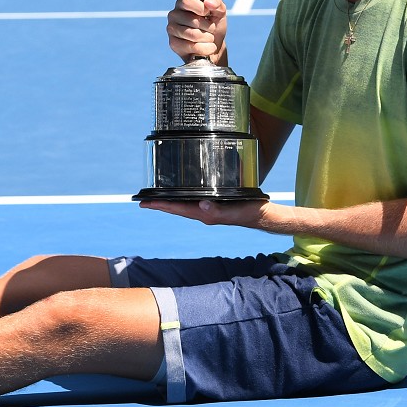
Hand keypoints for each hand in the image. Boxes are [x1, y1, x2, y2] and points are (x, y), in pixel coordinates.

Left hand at [138, 198, 280, 229]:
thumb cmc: (250, 212)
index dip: (161, 205)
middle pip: (176, 207)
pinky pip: (193, 199)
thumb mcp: (235, 210)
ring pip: (183, 203)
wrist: (263, 215)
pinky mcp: (214, 202)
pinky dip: (182, 195)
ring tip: (155, 196)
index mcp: (205, 214)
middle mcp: (204, 211)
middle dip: (159, 204)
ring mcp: (208, 208)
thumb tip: (202, 205)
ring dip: (169, 200)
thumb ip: (219, 211)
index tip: (145, 203)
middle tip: (142, 200)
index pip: (177, 208)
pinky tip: (180, 191)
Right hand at [167, 0, 226, 62]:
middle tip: (212, 28)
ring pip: (193, 35)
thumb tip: (208, 2)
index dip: (202, 8)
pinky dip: (205, 48)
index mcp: (183, 2)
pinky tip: (208, 47)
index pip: (188, 1)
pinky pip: (191, 47)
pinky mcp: (173, 44)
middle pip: (193, 20)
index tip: (209, 13)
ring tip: (210, 38)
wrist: (213, 44)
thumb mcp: (219, 11)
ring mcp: (171, 29)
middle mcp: (174, 14)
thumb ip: (216, 3)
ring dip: (208, 38)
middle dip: (209, 26)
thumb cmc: (213, 24)